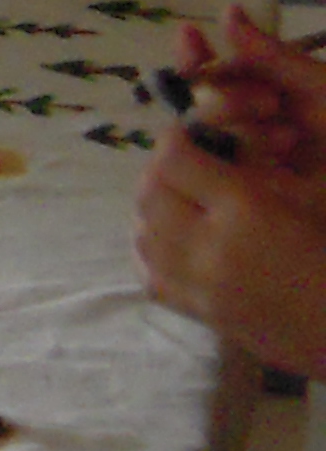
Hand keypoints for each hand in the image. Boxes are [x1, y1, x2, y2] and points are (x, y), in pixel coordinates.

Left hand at [134, 129, 325, 373]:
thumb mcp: (309, 199)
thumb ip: (255, 171)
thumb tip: (207, 147)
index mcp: (245, 208)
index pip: (175, 159)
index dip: (176, 141)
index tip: (186, 137)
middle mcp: (208, 244)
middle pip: (150, 194)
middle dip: (160, 173)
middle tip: (179, 167)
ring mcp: (197, 283)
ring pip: (142, 232)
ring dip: (151, 210)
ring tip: (176, 202)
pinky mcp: (198, 313)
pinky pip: (149, 273)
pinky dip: (151, 252)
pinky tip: (172, 242)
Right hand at [163, 8, 325, 188]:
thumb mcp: (320, 87)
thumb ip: (271, 56)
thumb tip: (227, 12)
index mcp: (266, 96)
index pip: (214, 73)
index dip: (197, 56)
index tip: (188, 36)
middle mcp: (251, 127)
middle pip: (202, 106)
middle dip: (227, 100)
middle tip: (270, 103)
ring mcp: (249, 163)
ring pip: (208, 140)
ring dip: (244, 132)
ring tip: (290, 138)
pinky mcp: (254, 196)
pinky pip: (224, 175)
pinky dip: (246, 164)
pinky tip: (279, 161)